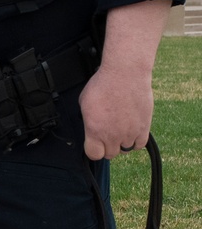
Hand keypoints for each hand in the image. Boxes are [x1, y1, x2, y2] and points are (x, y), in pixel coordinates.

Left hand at [78, 0, 168, 159]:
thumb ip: (88, 120)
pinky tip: (132, 132)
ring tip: (120, 130)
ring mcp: (129, 133)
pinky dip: (135, 141)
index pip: (93, 155)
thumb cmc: (103, 84)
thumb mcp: (84, 103)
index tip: (93, 143)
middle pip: (110, 154)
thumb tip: (91, 127)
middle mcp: (112, 136)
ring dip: (121, 142)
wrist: (125, 74)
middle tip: (107, 134)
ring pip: (125, 150)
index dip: (93, 149)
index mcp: (94, 131)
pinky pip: (139, 145)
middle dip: (107, 146)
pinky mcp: (144, 128)